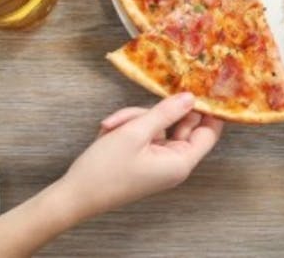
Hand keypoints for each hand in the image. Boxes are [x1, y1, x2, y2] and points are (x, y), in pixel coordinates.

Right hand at [58, 94, 222, 219]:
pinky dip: (130, 129)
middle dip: (156, 113)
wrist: (73, 195)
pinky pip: (146, 135)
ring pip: (159, 126)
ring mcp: (159, 161)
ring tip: (112, 126)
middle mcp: (174, 163)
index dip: (210, 110)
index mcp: (180, 162)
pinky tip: (109, 131)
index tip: (204, 87)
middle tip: (134, 112)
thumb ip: (166, 113)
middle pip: (181, 125)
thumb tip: (191, 97)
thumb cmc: (105, 168)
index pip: (209, 132)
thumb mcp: (135, 132)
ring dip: (137, 120)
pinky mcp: (145, 159)